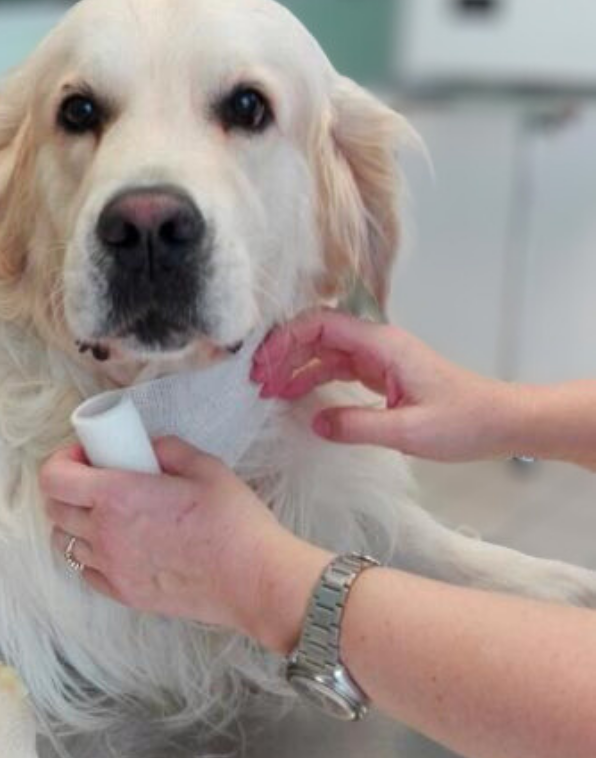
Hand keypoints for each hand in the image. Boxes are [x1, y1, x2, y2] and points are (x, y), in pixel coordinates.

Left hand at [39, 437, 327, 651]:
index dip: (61, 460)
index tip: (83, 455)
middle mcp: (105, 533)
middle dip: (66, 488)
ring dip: (75, 523)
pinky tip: (116, 545)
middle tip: (94, 480)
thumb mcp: (205, 467)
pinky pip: (87, 572)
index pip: (54, 478)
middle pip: (54, 509)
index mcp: (118, 496)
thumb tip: (149, 447)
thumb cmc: (233, 522)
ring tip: (105, 514)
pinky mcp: (124, 594)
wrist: (252, 579)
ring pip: (65, 543)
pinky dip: (91, 555)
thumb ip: (168, 450)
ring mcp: (112, 568)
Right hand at [252, 310, 521, 461]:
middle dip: (283, 353)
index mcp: (383, 346)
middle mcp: (378, 346)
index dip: (286, 340)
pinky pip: (338, 370)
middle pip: (317, 334)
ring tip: (268, 393)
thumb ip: (357, 426)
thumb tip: (315, 422)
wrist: (502, 423)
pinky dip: (313, 380)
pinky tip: (296, 398)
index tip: (263, 366)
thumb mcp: (408, 432)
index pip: (322, 325)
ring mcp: (380, 360)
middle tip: (257, 383)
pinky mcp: (383, 377)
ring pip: (325, 353)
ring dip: (295, 368)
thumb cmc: (465, 422)